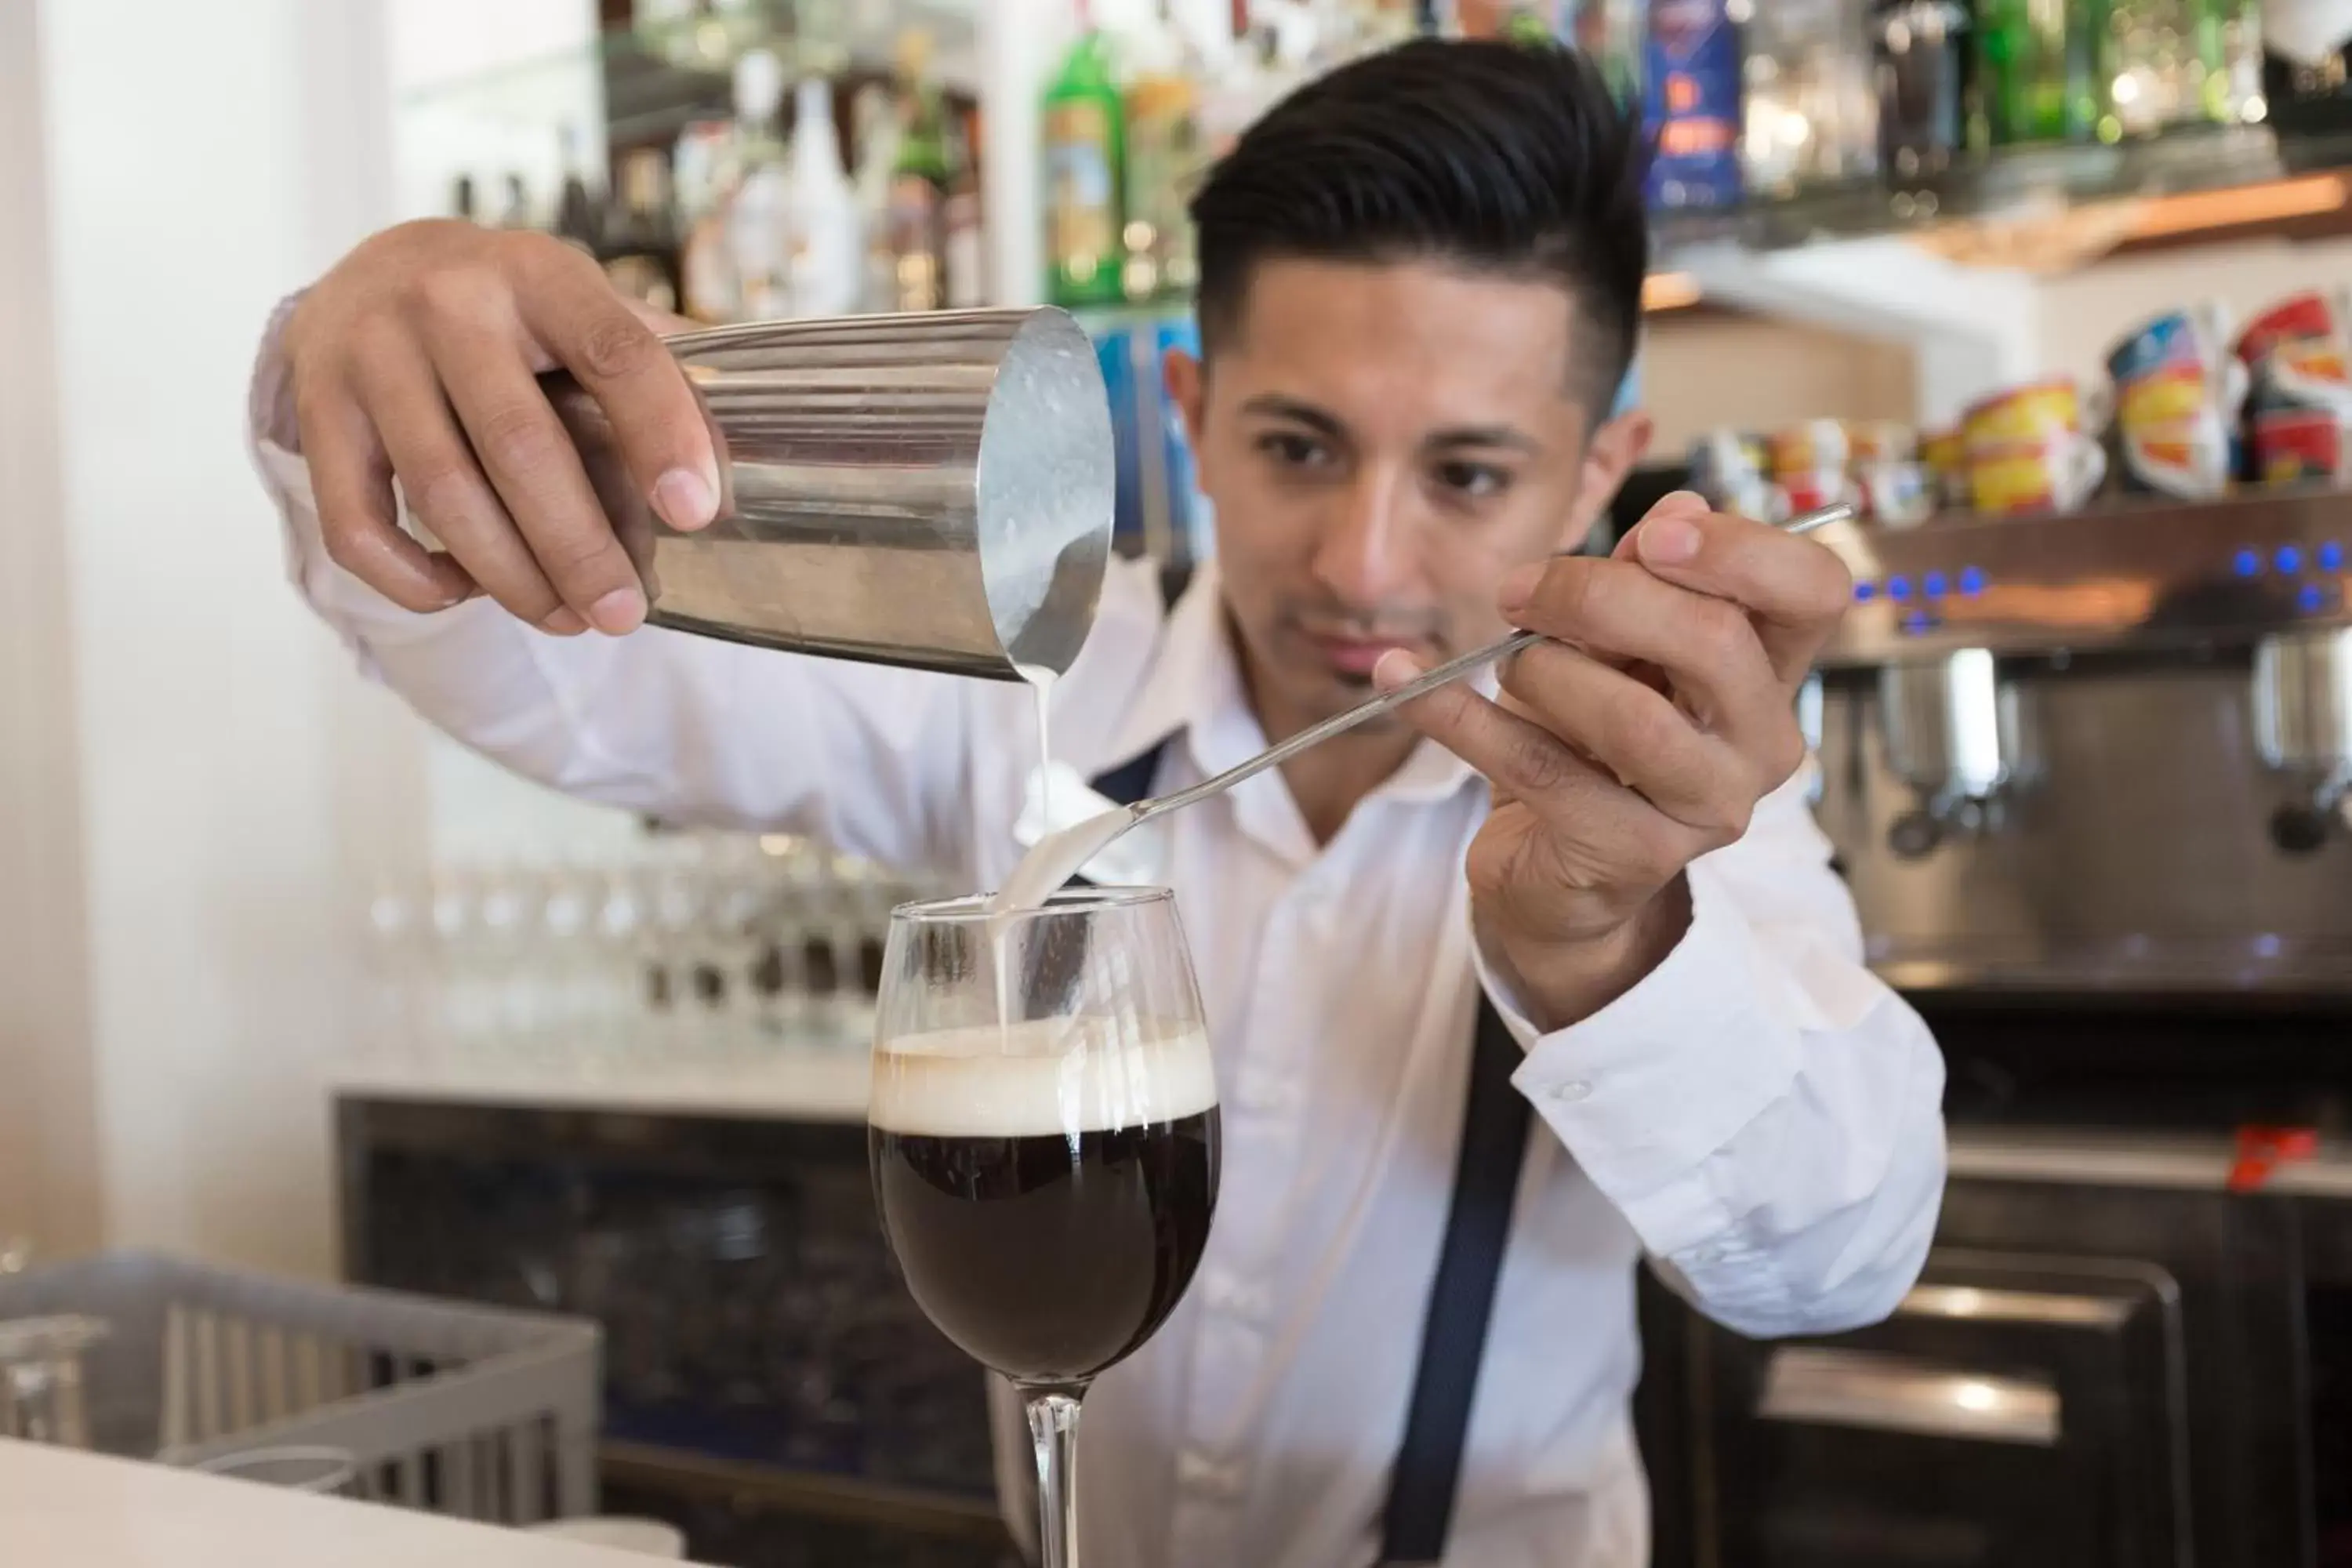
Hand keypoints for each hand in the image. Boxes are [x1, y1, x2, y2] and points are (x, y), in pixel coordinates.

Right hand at [283, 220, 718, 635]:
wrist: (375, 271)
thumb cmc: (512, 311)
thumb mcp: (585, 303)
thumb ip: (660, 361)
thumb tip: (751, 443)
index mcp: (539, 273)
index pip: (614, 351)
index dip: (662, 433)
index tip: (696, 512)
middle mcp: (446, 303)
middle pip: (520, 447)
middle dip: (580, 549)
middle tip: (623, 615)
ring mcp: (370, 355)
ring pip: (444, 496)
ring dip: (512, 578)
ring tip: (566, 619)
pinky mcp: (317, 411)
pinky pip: (358, 523)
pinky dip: (414, 578)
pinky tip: (465, 592)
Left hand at [1376, 492, 1851, 1030]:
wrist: (1555, 871)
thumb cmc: (1591, 742)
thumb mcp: (1614, 649)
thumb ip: (1643, 581)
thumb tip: (1675, 512)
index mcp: (1770, 672)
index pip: (1813, 590)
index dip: (1742, 548)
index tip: (1652, 533)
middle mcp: (1759, 743)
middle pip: (1714, 640)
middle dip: (1600, 597)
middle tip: (1521, 592)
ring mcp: (1705, 807)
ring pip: (1631, 717)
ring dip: (1541, 671)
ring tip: (1501, 664)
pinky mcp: (1631, 856)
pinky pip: (1536, 767)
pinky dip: (1456, 714)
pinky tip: (1404, 679)